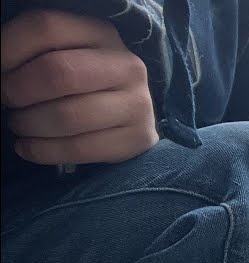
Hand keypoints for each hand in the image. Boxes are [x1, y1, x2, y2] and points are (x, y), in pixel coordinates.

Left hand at [1, 9, 157, 164]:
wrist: (125, 115)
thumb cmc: (79, 82)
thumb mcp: (60, 53)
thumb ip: (30, 52)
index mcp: (101, 33)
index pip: (45, 27)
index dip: (8, 49)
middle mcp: (127, 65)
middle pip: (58, 73)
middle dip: (18, 91)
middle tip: (8, 100)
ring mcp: (138, 103)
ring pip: (68, 116)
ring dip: (28, 124)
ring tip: (21, 124)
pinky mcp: (138, 138)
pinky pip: (79, 149)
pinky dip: (42, 151)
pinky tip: (30, 146)